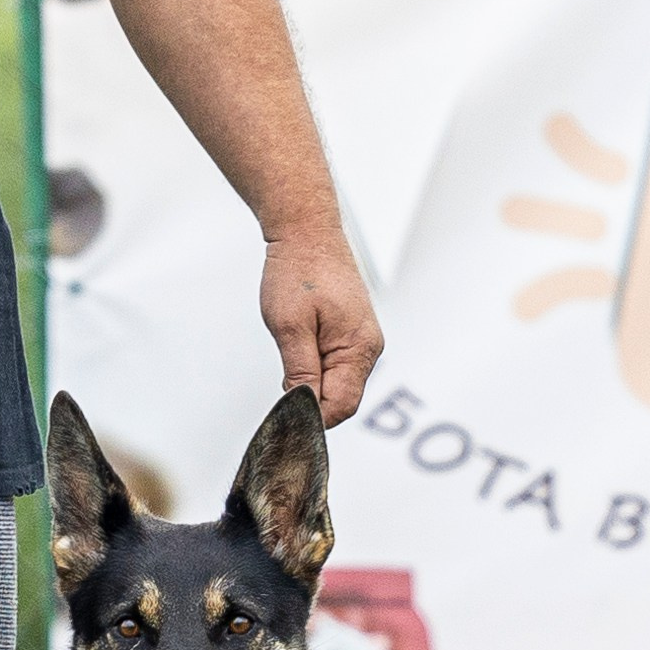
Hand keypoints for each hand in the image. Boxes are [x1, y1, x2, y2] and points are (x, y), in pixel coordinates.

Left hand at [260, 229, 382, 425]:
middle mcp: (368, 348)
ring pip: (338, 384)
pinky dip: (316, 368)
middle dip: (311, 400)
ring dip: (312, 382)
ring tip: (291, 350)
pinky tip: (299, 346)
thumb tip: (304, 409)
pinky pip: (337, 366)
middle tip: (281, 380)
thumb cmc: (299, 270)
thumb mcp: (289, 326)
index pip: (341, 406)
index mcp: (359, 349)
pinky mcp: (353, 334)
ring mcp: (363, 341)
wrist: (307, 233)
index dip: (312, 416)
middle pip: (342, 399)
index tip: (284, 412)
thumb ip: (300, 371)